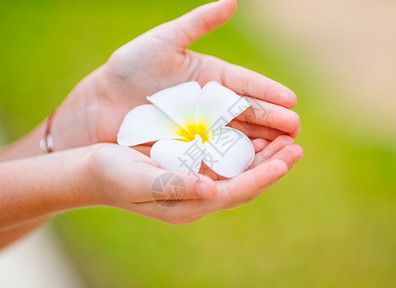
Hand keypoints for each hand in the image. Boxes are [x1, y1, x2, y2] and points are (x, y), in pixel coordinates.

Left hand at [53, 0, 299, 149]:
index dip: (269, 92)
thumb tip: (232, 0)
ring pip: (238, 136)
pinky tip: (253, 164)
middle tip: (294, 129)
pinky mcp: (191, 149)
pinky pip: (217, 154)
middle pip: (248, 113)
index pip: (246, 84)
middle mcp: (212, 105)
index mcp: (212, 78)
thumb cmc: (129, 70)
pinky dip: (236, 159)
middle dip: (273, 120)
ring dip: (261, 142)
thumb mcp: (162, 42)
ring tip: (282, 148)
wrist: (101, 106)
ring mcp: (203, 129)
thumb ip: (197, 23)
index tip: (291, 100)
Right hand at [88, 136, 301, 223]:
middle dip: (272, 166)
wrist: (93, 172)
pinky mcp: (191, 170)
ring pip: (239, 173)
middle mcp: (198, 197)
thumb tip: (211, 191)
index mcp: (188, 204)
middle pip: (244, 183)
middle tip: (296, 146)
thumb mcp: (138, 179)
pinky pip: (225, 162)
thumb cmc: (112, 175)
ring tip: (286, 140)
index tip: (286, 160)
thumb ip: (173, 186)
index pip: (235, 192)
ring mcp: (196, 184)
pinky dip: (244, 150)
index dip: (262, 176)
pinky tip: (257, 136)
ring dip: (263, 157)